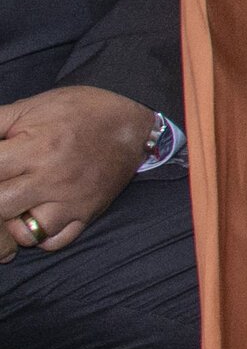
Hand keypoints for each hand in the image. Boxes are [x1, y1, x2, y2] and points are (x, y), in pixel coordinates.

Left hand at [0, 86, 147, 260]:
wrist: (131, 119)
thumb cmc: (77, 111)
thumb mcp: (31, 107)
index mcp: (34, 148)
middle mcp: (51, 179)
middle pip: (0, 205)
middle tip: (2, 184)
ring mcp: (70, 200)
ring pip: (25, 233)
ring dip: (13, 221)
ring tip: (16, 204)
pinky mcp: (87, 213)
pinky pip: (55, 241)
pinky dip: (40, 235)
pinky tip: (36, 216)